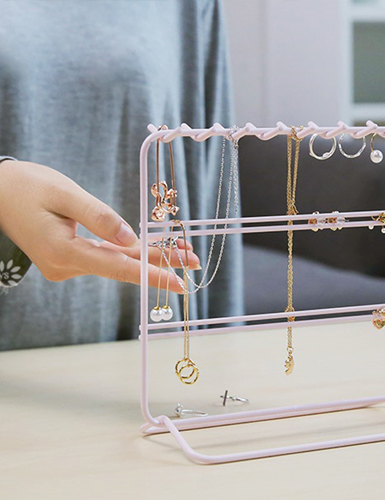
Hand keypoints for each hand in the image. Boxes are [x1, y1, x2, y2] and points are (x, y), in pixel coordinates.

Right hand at [0, 160, 198, 291]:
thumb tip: (131, 239)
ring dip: (147, 257)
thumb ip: (99, 217)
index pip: (118, 267)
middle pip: (122, 267)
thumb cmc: (26, 186)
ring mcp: (66, 264)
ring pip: (116, 262)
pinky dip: (128, 253)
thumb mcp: (64, 193)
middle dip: (159, 264)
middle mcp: (65, 265)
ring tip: (182, 253)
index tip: (178, 282)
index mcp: (62, 252)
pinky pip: (104, 256)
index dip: (151, 274)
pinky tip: (150, 250)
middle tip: (192, 262)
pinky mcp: (68, 258)